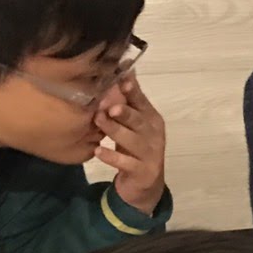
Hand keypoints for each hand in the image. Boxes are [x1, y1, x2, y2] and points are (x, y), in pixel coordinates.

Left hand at [93, 73, 166, 215]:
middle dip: (126, 112)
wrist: (145, 183)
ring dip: (115, 130)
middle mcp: (154, 135)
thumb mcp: (134, 123)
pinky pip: (126, 163)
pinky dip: (112, 157)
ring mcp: (150, 154)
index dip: (133, 92)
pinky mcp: (142, 172)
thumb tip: (124, 69)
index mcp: (152, 119)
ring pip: (133, 141)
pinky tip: (98, 151)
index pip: (142, 102)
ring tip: (99, 121)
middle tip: (110, 105)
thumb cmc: (136, 147)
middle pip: (140, 121)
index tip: (121, 80)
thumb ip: (129, 100)